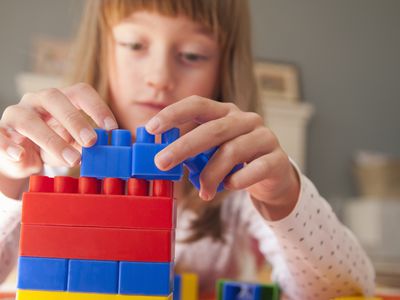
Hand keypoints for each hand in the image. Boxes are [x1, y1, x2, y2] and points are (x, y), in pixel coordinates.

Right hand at [0, 83, 117, 178]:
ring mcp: (16, 114)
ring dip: (52, 140)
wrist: (19, 156)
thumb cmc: (52, 143)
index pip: (80, 92)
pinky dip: (8, 146)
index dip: (97, 107)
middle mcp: (37, 101)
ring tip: (72, 159)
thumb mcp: (72, 143)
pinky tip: (21, 155)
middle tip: (92, 141)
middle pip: (55, 98)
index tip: (112, 128)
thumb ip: (86, 143)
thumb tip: (106, 150)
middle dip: (75, 120)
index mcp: (61, 100)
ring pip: (29, 120)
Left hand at [145, 96, 299, 217]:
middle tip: (161, 163)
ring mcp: (264, 137)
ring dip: (211, 174)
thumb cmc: (236, 162)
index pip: (197, 105)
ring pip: (232, 151)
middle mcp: (246, 120)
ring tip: (203, 192)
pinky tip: (229, 186)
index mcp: (225, 113)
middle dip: (183, 147)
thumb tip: (160, 159)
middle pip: (212, 129)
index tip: (151, 129)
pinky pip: (255, 169)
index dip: (173, 114)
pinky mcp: (277, 159)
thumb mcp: (212, 151)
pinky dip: (238, 180)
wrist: (273, 176)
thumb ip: (193, 151)